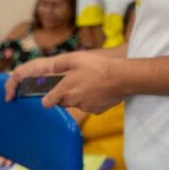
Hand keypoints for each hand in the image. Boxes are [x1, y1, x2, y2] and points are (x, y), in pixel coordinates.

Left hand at [4, 52, 123, 113]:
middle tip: (76, 82)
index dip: (47, 98)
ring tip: (90, 83)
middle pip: (62, 102)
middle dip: (65, 94)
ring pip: (77, 104)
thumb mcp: (75, 59)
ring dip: (80, 96)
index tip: (51, 93)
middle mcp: (73, 101)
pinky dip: (92, 100)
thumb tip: (49, 69)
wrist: (122, 78)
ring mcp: (85, 107)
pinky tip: (99, 90)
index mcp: (65, 90)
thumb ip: (58, 64)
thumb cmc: (97, 67)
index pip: (47, 102)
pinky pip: (90, 106)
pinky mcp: (96, 110)